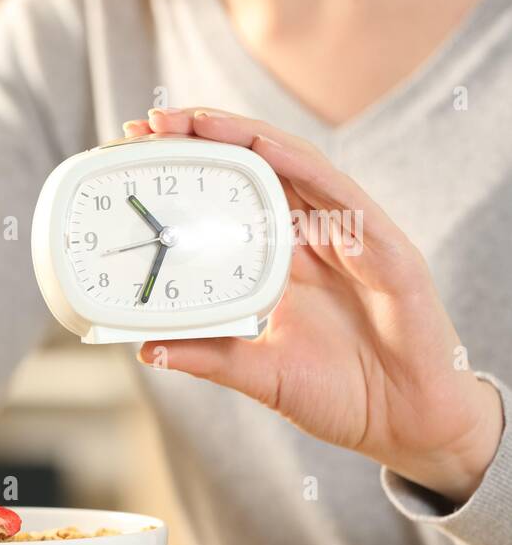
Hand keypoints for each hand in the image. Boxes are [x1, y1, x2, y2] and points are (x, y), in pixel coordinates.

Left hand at [123, 108, 502, 504]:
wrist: (405, 424)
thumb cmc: (341, 394)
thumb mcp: (256, 373)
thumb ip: (206, 355)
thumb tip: (146, 347)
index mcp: (286, 259)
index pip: (234, 195)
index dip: (193, 170)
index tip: (140, 149)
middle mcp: (316, 237)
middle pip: (258, 168)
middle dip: (207, 137)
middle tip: (152, 121)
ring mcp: (352, 236)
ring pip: (296, 166)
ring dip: (245, 137)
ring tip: (196, 120)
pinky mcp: (385, 248)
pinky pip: (342, 195)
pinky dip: (302, 167)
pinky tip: (266, 148)